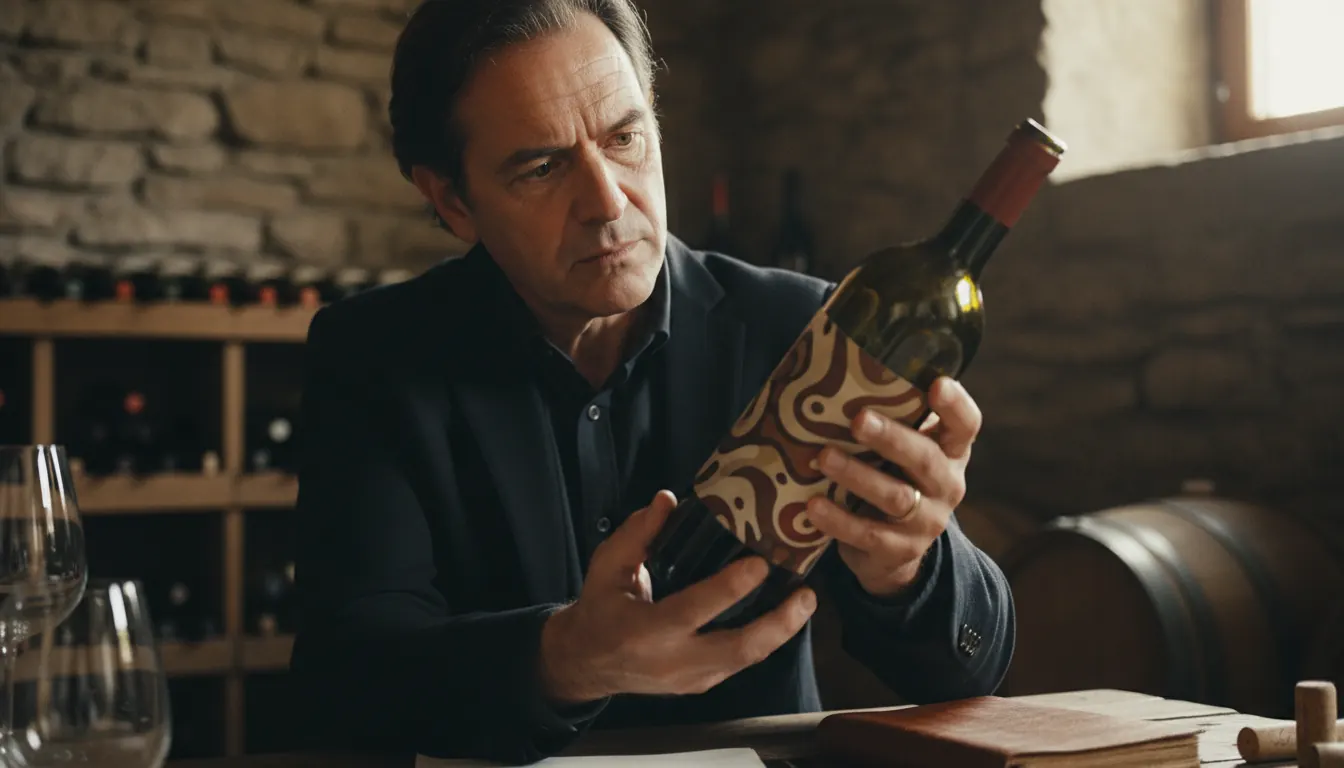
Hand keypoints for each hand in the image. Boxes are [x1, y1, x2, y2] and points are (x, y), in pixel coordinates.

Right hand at [537, 490, 816, 705]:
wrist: (588, 662)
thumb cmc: (601, 608)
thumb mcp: (606, 566)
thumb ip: (636, 533)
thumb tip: (668, 500)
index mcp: (643, 631)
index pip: (692, 610)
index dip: (728, 589)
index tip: (759, 564)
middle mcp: (671, 662)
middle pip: (737, 649)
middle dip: (777, 623)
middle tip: (806, 593)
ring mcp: (691, 679)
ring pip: (746, 660)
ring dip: (781, 631)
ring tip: (806, 600)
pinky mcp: (703, 684)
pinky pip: (741, 661)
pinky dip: (767, 638)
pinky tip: (785, 613)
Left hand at [808, 376, 980, 597]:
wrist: (892, 552)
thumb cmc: (891, 478)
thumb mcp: (899, 450)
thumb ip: (887, 417)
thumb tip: (837, 365)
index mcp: (950, 452)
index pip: (966, 425)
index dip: (956, 405)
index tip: (937, 384)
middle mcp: (946, 485)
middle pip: (926, 459)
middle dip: (892, 438)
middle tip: (858, 419)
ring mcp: (926, 521)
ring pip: (896, 497)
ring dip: (857, 475)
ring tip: (823, 458)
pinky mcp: (899, 550)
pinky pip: (869, 535)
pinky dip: (839, 520)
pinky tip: (813, 506)